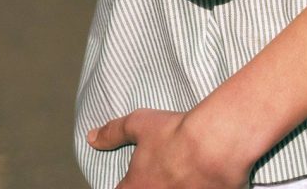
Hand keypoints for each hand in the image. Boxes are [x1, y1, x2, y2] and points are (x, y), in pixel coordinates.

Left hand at [87, 108, 250, 188]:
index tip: (129, 180)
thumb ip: (113, 133)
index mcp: (137, 187)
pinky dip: (194, 186)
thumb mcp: (139, 124)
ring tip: (180, 176)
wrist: (215, 144)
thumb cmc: (176, 134)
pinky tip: (199, 178)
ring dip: (173, 185)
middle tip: (159, 175)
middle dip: (151, 184)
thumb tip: (92, 137)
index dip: (126, 184)